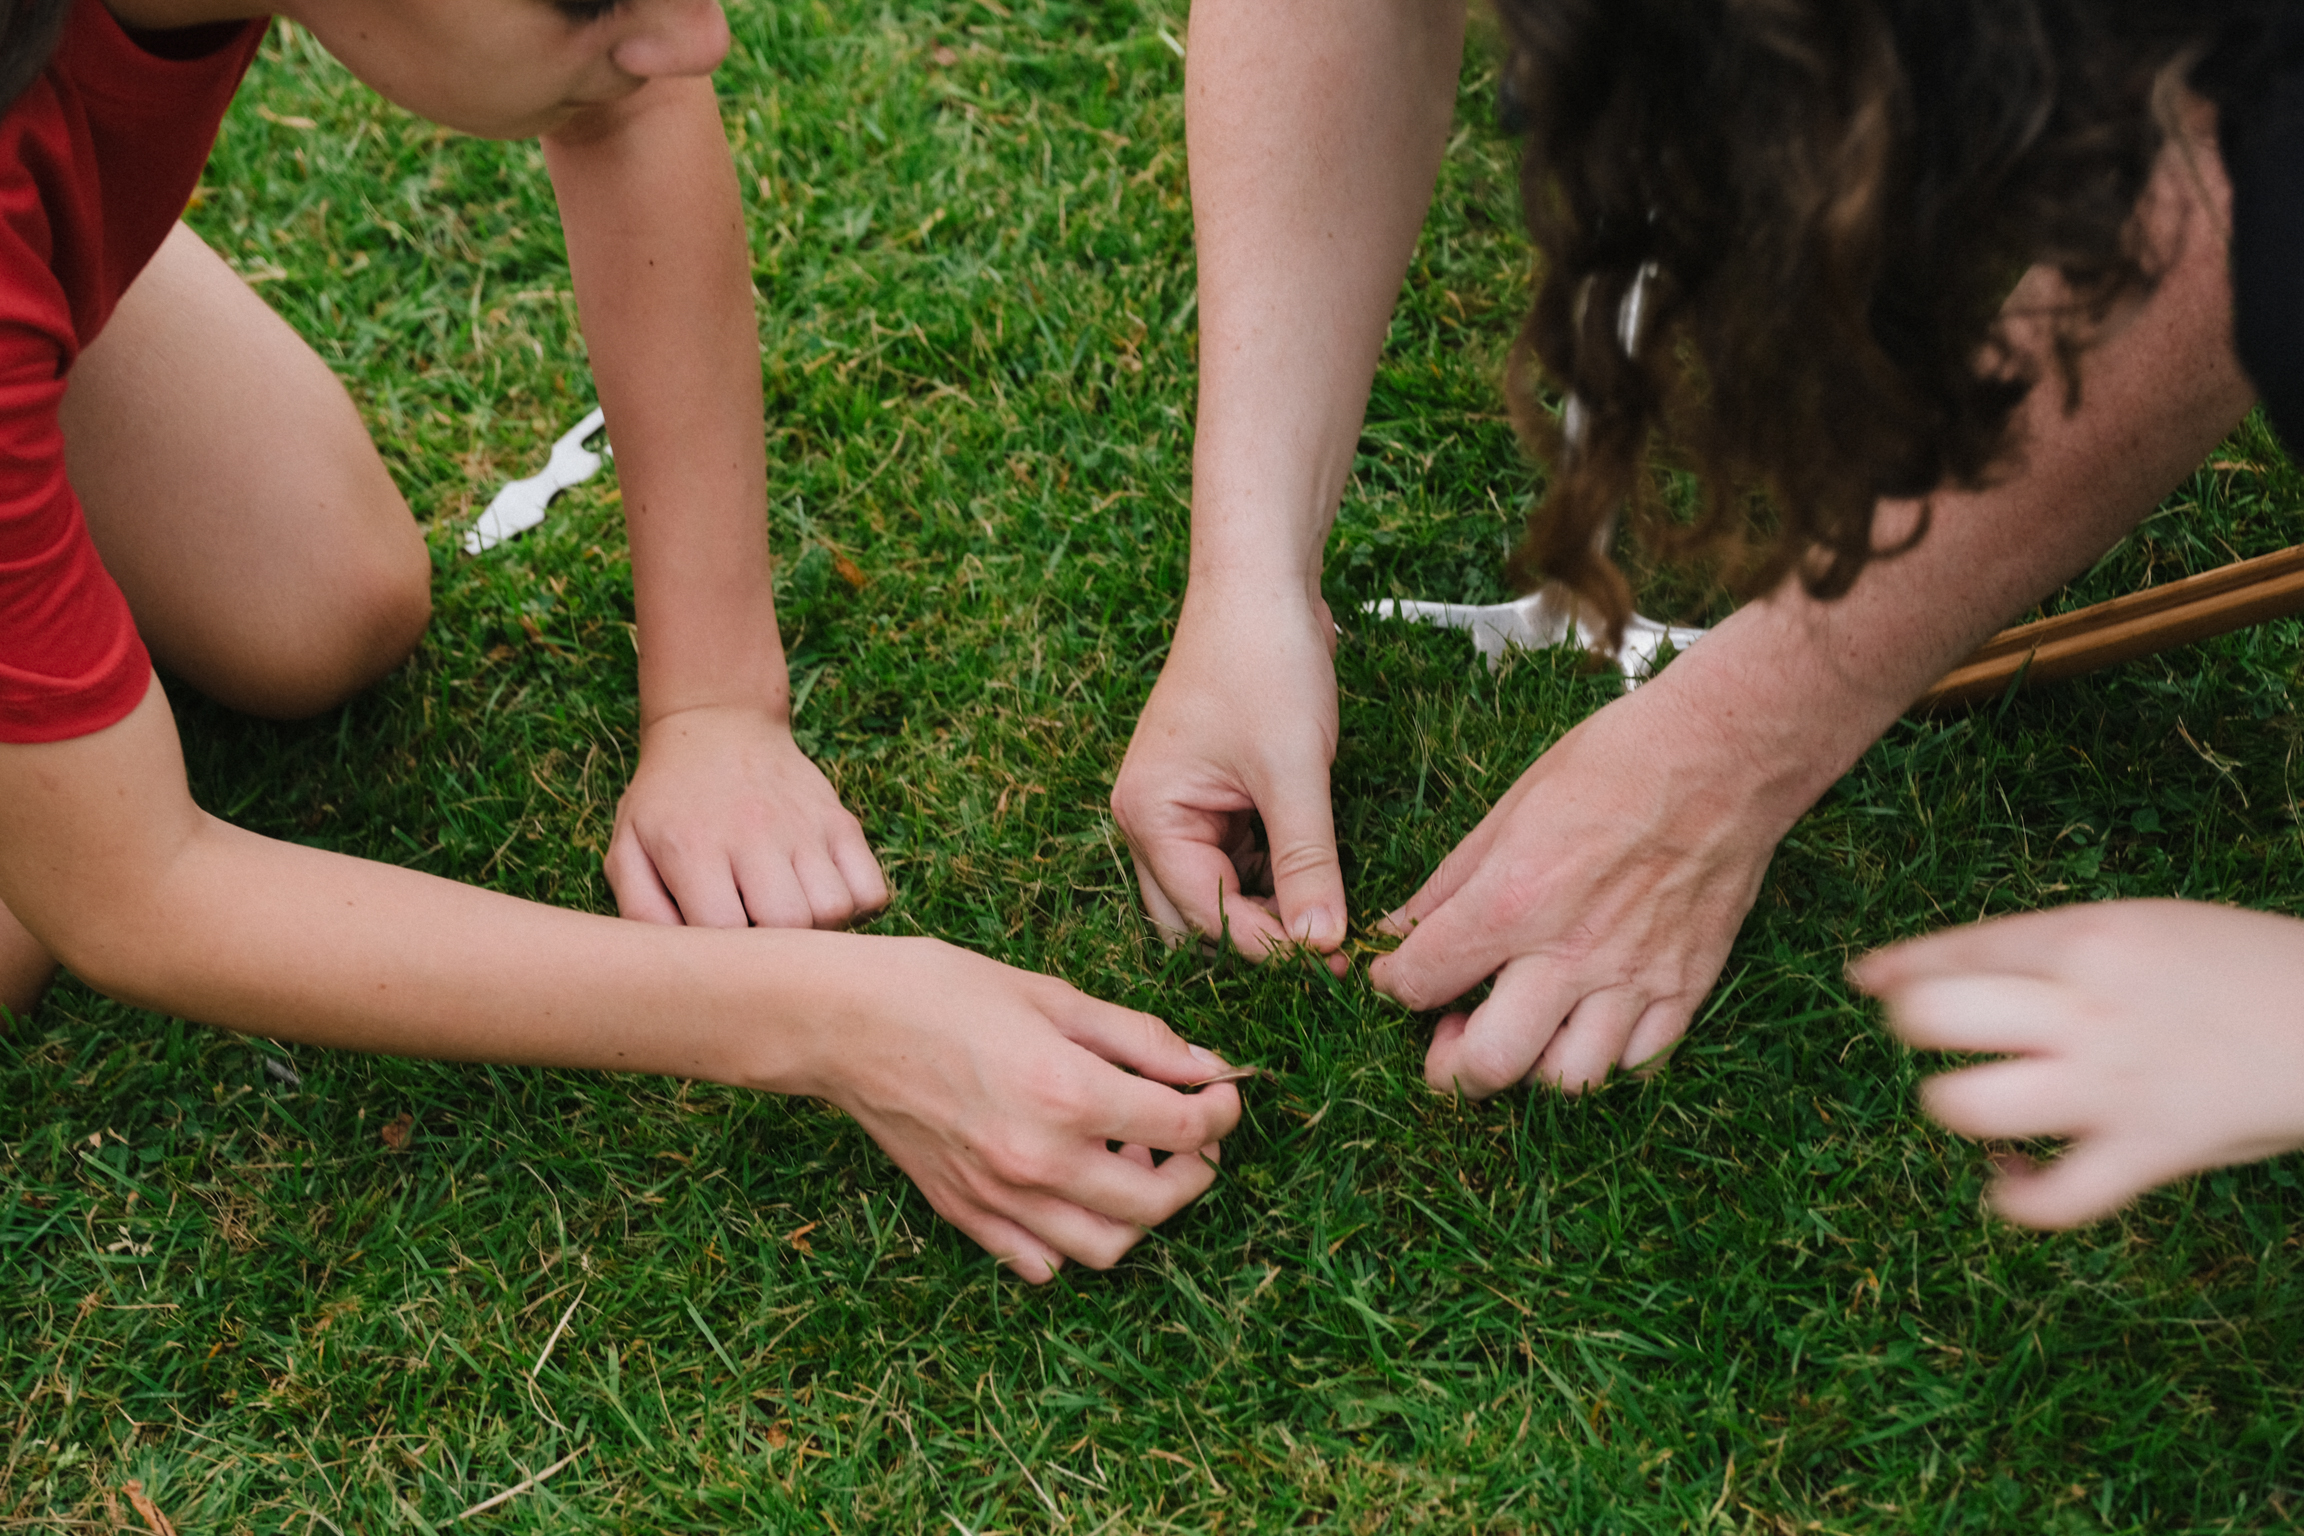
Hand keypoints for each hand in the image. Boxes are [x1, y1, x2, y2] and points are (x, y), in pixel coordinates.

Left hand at [606, 703, 886, 929]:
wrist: (717, 727)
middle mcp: (754, 832)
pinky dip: (853, 907)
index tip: (714, 946)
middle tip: (754, 934)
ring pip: (834, 910)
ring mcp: (804, 825)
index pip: (723, 929)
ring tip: (787, 917)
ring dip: (815, 929)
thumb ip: (640, 910)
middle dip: (772, 946)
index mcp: (693, 845)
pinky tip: (817, 898)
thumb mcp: (627, 848)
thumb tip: (679, 963)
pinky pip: (870, 890)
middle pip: (789, 923)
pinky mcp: (840, 822)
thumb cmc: (667, 803)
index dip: (721, 955)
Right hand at [801, 937, 1244, 1280]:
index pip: (1185, 1127)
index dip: (1222, 1109)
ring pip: (1107, 1247)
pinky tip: (1074, 1191)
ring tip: (1134, 1163)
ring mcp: (999, 1197)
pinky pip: (1040, 1261)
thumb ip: (1138, 1038)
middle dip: (1196, 1169)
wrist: (841, 1022)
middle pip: (1158, 1202)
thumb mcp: (1054, 995)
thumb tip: (1206, 1066)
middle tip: (1193, 1135)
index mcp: (1069, 1094)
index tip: (1223, 1091)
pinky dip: (1072, 1241)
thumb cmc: (943, 990)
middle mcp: (1040, 1160)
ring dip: (1141, 1215)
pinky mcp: (964, 1214)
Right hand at [1111, 584, 1348, 968]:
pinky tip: (1316, 878)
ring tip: (1330, 920)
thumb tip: (1321, 944)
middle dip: (1258, 938)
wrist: (1261, 583)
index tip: (1331, 964)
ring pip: (1217, 891)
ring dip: (1268, 908)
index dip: (1268, 946)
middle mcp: (1148, 819)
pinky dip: (1272, 874)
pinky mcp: (1209, 794)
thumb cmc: (1263, 662)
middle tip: (1328, 953)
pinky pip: (1235, 858)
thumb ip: (1307, 864)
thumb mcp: (1294, 771)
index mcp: (1148, 816)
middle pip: (1195, 917)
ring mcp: (1177, 807)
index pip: (1204, 914)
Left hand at [1368, 676, 1786, 1094]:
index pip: (1422, 980)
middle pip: (1490, 1065)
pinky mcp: (1687, 987)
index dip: (1392, 985)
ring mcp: (1635, 978)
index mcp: (1515, 898)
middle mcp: (1572, 952)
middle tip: (1449, 1035)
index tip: (1398, 977)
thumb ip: (1449, 882)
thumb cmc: (1614, 762)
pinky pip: (1638, 1065)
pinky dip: (1604, 1061)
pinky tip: (1586, 1025)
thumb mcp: (1509, 808)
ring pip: (1568, 1081)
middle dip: (1450, 1066)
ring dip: (1529, 1068)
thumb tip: (1397, 930)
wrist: (1725, 752)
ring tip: (1522, 1030)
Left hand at [1852, 900, 2303, 1227]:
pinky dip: (2016, 1199)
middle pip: (1935, 1018)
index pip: (1955, 952)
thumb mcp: (2142, 926)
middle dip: (1914, 1030)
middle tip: (1936, 1039)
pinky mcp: (2150, 1151)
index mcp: (2084, 938)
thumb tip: (1947, 968)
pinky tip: (2009, 1182)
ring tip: (1971, 1103)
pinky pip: (2055, 1198)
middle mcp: (2085, 1007)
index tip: (1865, 980)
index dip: (1896, 970)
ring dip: (1951, 1108)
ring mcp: (2112, 1083)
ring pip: (1969, 1106)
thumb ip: (2053, 947)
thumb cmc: (2236, 968)